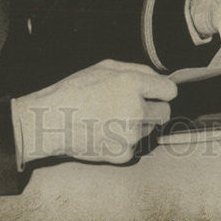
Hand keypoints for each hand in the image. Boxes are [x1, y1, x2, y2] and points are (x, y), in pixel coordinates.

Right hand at [12, 60, 176, 165]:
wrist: (51, 122)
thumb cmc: (76, 90)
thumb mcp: (106, 67)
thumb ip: (138, 69)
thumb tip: (159, 78)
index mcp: (133, 84)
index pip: (170, 91)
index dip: (162, 91)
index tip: (156, 93)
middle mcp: (136, 110)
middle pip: (165, 113)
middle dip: (154, 109)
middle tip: (135, 107)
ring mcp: (130, 134)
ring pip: (149, 130)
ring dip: (138, 125)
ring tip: (112, 118)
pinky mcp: (123, 154)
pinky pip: (135, 146)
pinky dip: (125, 141)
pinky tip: (107, 132)